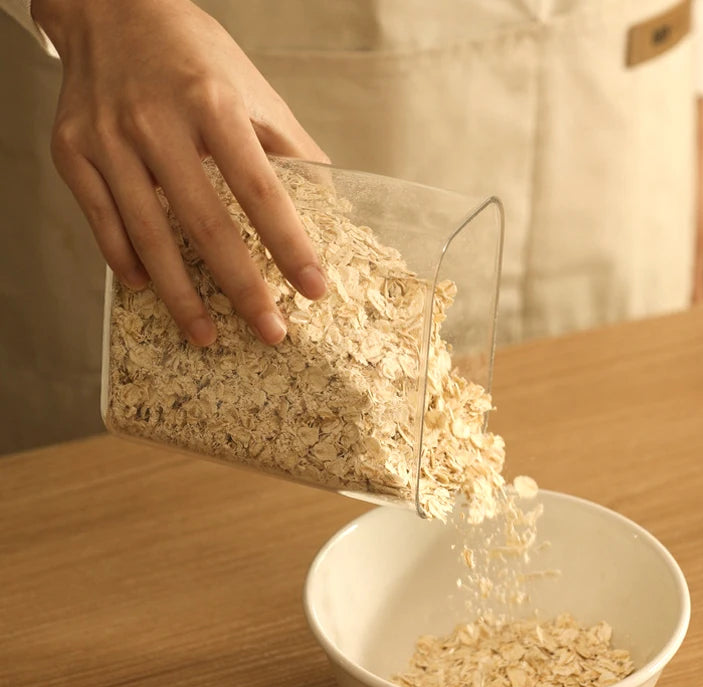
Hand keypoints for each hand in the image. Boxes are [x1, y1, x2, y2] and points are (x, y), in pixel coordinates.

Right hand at [32, 0, 327, 345]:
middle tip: (269, 332)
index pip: (260, 189)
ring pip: (147, 235)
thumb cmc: (192, 54)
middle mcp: (155, 120)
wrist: (110, 7)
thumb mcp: (251, 87)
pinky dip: (125, 261)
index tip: (313, 289)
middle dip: (241, 286)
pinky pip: (101, 221)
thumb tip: (330, 201)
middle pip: (205, 223)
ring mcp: (107, 138)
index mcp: (212, 102)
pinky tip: (148, 289)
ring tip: (206, 336)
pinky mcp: (71, 151)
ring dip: (179, 294)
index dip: (289, 244)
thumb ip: (289, 146)